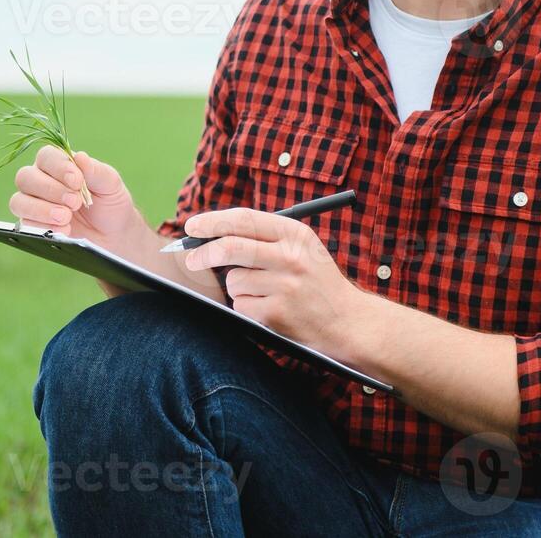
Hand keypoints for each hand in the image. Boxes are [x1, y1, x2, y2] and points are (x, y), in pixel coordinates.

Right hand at [10, 145, 142, 242]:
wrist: (113, 235)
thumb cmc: (110, 203)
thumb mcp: (111, 184)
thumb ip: (96, 170)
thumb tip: (79, 156)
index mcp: (58, 163)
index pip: (46, 156)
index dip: (58, 167)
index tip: (77, 181)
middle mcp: (40, 180)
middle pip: (26, 177)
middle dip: (51, 190)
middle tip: (75, 202)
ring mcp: (32, 203)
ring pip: (19, 201)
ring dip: (42, 210)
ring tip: (66, 217)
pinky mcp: (32, 225)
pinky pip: (25, 224)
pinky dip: (43, 227)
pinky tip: (64, 230)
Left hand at [179, 208, 368, 356]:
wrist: (350, 322)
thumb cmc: (318, 283)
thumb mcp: (303, 249)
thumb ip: (265, 238)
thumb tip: (213, 234)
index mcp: (296, 233)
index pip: (244, 219)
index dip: (213, 221)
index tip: (192, 225)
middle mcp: (291, 256)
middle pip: (230, 247)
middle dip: (203, 253)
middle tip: (190, 259)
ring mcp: (285, 285)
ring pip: (233, 280)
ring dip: (238, 287)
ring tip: (264, 293)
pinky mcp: (277, 313)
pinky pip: (241, 305)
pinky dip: (247, 307)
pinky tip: (270, 309)